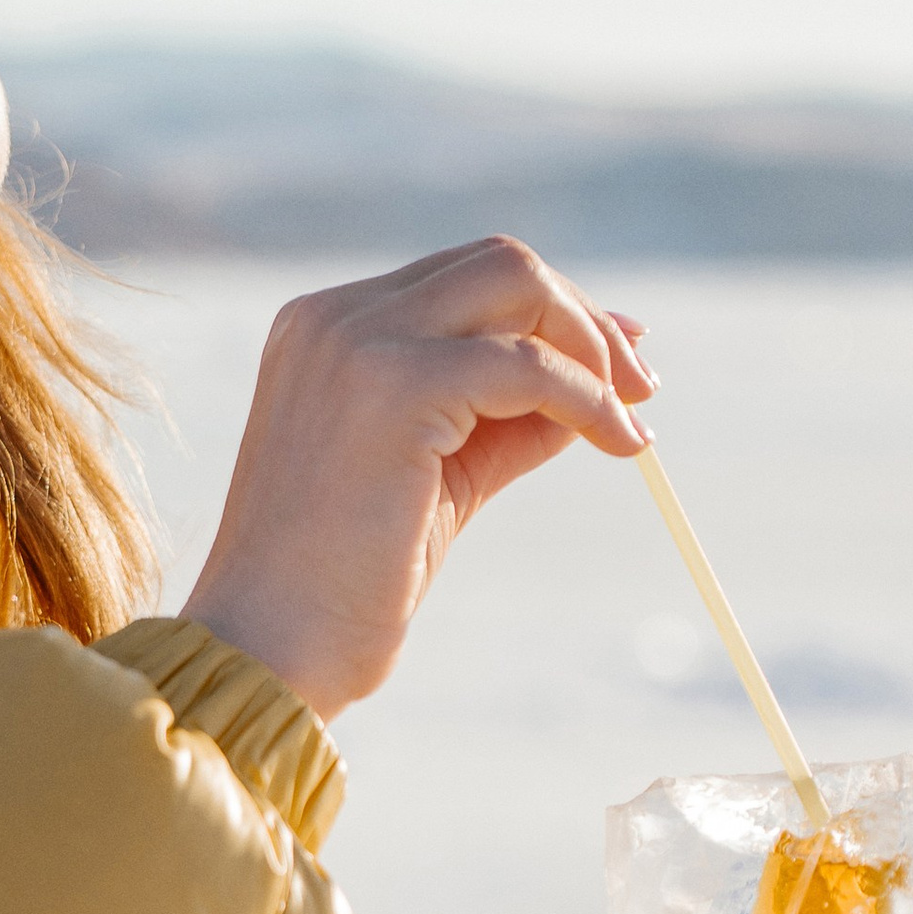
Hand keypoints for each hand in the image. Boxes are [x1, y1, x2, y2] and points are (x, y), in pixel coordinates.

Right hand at [179, 239, 654, 719]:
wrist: (271, 650)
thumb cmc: (342, 584)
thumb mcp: (440, 476)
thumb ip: (505, 420)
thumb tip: (602, 385)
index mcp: (327, 330)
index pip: (464, 281)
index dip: (553, 314)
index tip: (619, 365)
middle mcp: (334, 318)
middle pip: (499, 263)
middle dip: (583, 317)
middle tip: (641, 386)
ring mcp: (356, 343)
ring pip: (517, 286)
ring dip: (593, 348)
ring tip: (629, 423)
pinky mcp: (392, 385)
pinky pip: (527, 364)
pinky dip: (588, 397)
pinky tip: (618, 442)